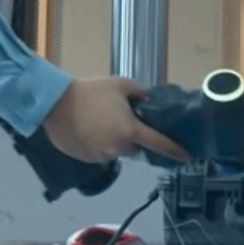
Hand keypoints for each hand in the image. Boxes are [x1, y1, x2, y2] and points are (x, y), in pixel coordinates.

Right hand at [39, 75, 188, 165]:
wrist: (56, 104)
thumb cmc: (91, 92)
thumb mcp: (120, 84)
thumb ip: (139, 93)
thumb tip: (148, 100)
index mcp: (130, 130)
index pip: (159, 144)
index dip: (175, 150)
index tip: (187, 156)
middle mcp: (119, 148)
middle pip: (134, 147)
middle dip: (132, 137)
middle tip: (120, 119)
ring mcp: (102, 156)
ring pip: (116, 151)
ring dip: (114, 141)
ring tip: (100, 123)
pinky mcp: (87, 160)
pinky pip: (100, 154)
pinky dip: (99, 145)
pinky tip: (89, 130)